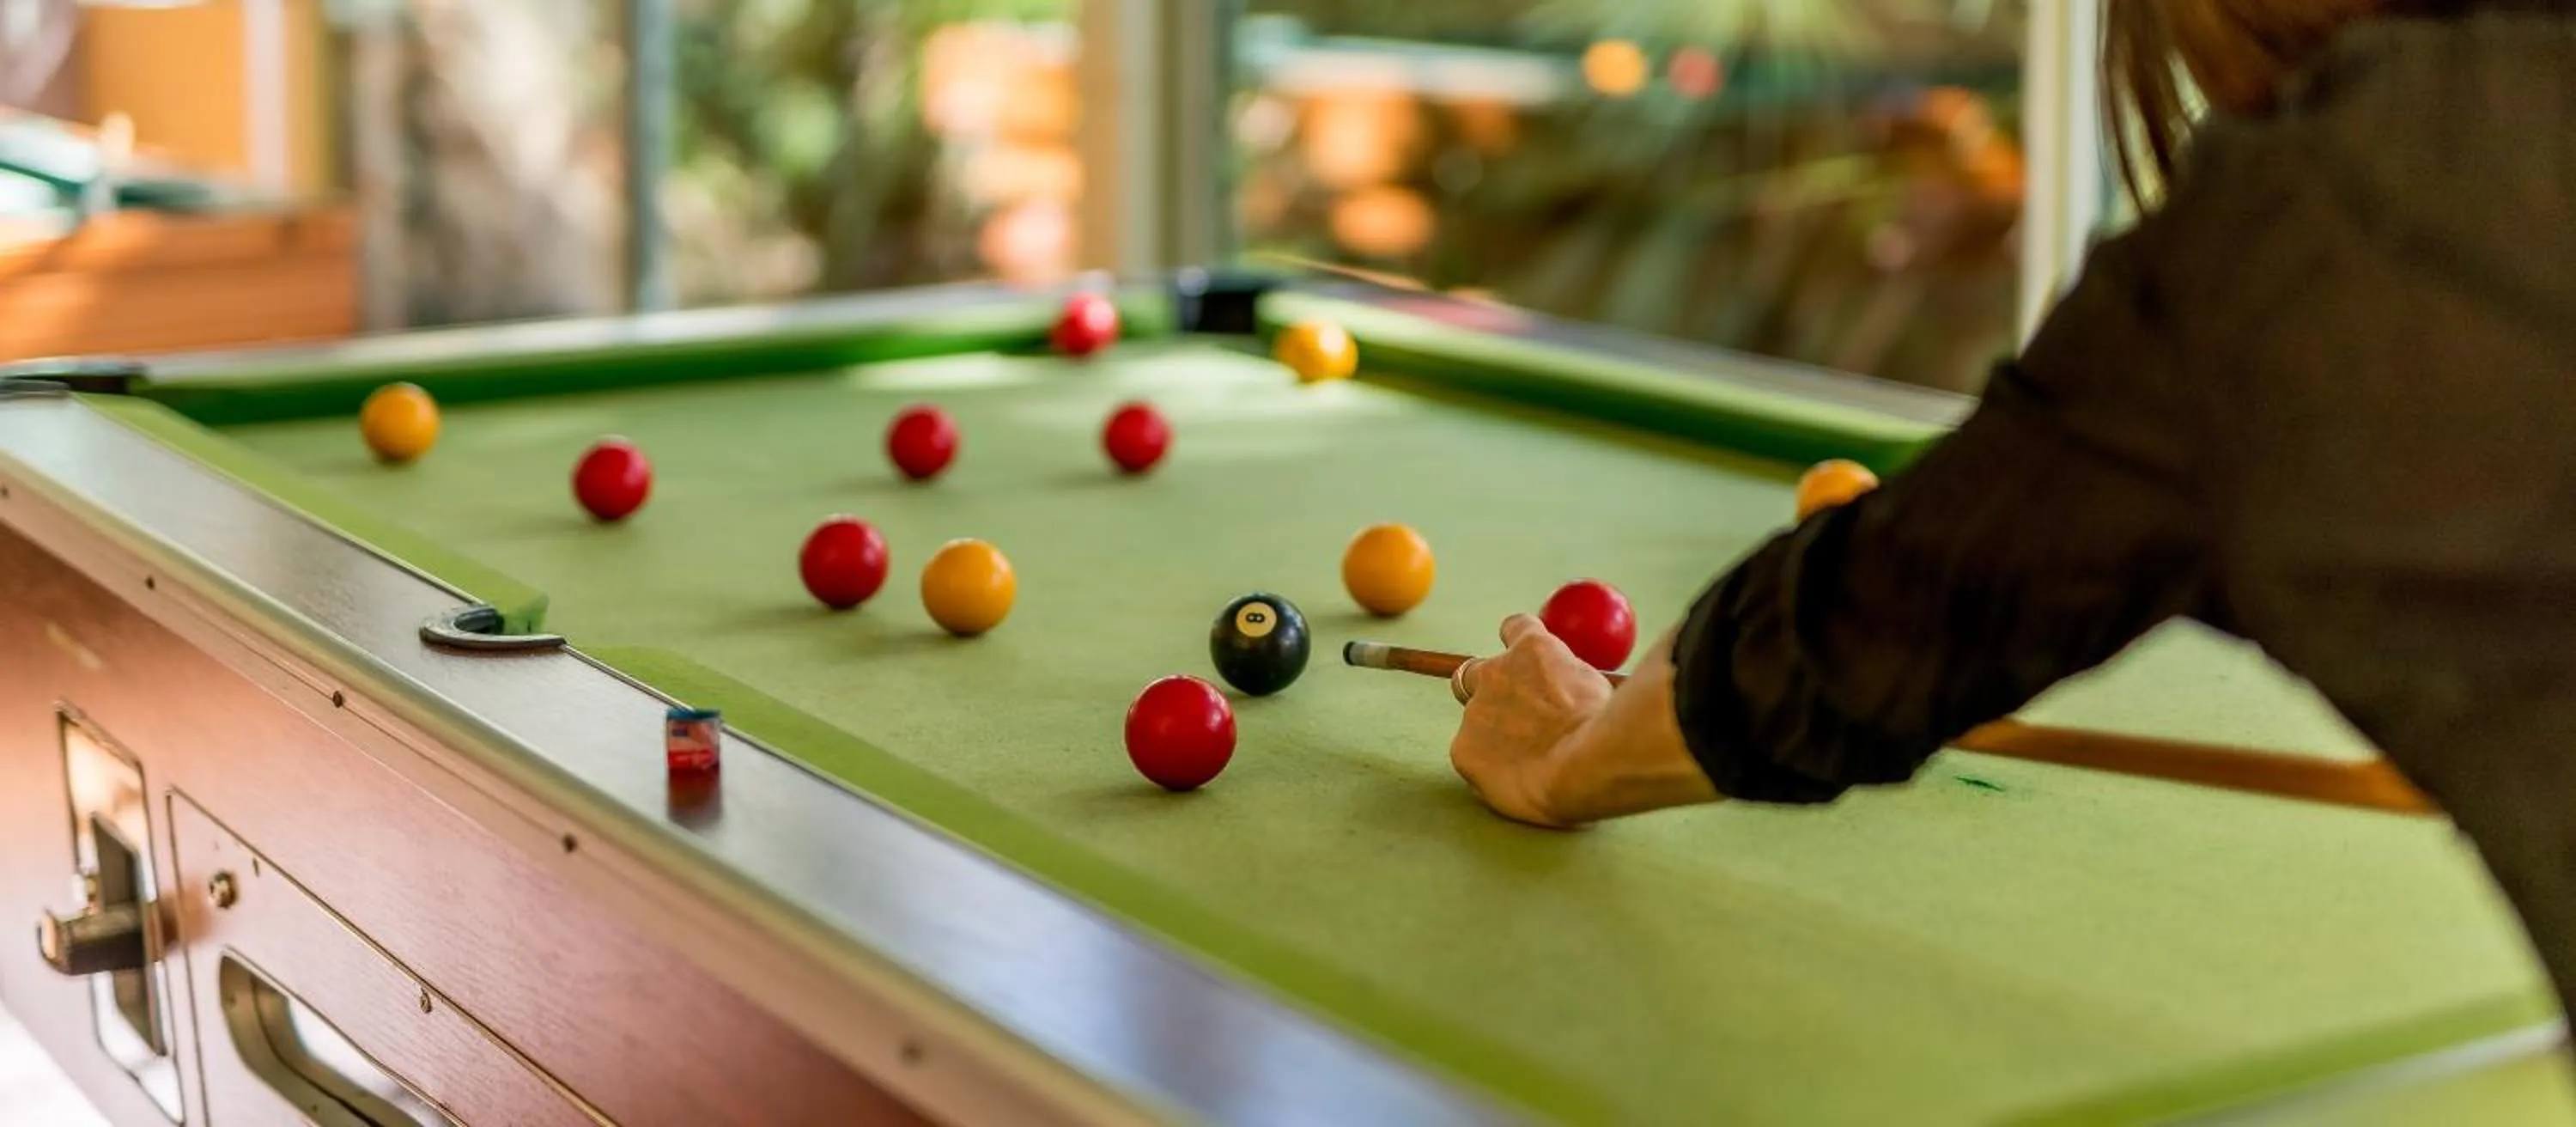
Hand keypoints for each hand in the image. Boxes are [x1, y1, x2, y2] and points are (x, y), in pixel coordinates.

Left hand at [1450, 619, 1721, 826]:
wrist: (1590, 764)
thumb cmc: (1614, 726)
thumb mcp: (1612, 686)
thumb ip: (1595, 678)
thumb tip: (1626, 676)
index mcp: (1533, 648)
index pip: (1516, 629)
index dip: (1521, 648)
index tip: (1529, 664)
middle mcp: (1496, 671)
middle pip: (1476, 671)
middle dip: (1489, 690)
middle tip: (1514, 718)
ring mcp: (1476, 711)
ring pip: (1474, 718)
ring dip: (1495, 735)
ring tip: (1529, 762)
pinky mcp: (1465, 750)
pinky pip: (1472, 758)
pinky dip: (1491, 770)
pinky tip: (1520, 783)